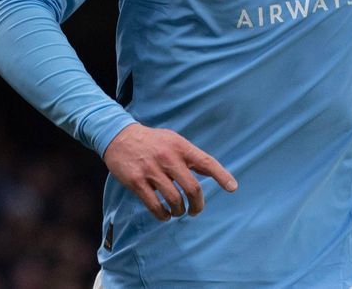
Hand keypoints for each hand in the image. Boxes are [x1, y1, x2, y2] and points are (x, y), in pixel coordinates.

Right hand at [103, 124, 237, 220]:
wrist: (119, 137)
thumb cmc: (153, 142)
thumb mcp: (174, 140)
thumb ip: (190, 156)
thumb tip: (211, 172)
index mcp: (180, 147)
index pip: (206, 161)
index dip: (221, 175)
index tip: (232, 188)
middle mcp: (168, 158)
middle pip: (192, 188)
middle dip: (197, 205)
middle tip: (195, 210)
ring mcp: (151, 170)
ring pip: (174, 200)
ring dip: (179, 211)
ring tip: (178, 212)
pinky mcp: (136, 182)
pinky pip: (154, 205)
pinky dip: (163, 215)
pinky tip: (164, 215)